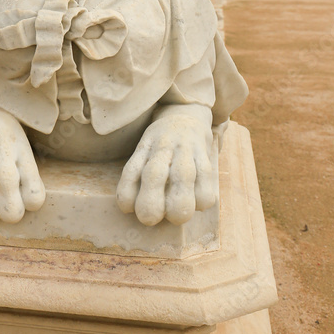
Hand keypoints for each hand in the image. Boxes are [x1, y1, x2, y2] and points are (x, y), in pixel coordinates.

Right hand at [0, 100, 45, 223]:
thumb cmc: (10, 143)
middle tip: (8, 216)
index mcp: (25, 153)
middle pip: (8, 179)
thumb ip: (25, 179)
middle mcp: (7, 147)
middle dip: (8, 206)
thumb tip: (22, 209)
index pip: (33, 180)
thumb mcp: (24, 155)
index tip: (29, 204)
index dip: (33, 200)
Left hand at [116, 104, 216, 226]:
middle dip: (151, 201)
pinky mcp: (204, 152)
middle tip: (149, 219)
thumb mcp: (145, 150)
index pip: (130, 170)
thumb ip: (139, 175)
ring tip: (177, 218)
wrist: (185, 113)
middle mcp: (162, 147)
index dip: (126, 192)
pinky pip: (207, 175)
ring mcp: (184, 148)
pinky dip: (203, 194)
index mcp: (144, 148)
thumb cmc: (161, 144)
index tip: (127, 209)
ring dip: (179, 201)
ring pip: (182, 175)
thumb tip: (132, 210)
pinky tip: (199, 205)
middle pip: (154, 174)